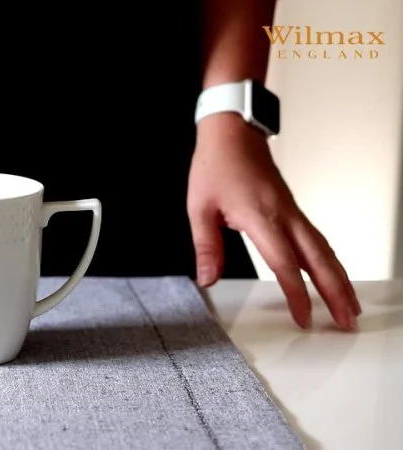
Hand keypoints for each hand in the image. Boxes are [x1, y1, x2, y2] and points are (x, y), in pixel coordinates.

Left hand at [187, 114, 359, 330]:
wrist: (233, 133)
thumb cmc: (216, 165)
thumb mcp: (199, 208)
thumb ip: (207, 247)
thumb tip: (207, 279)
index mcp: (260, 217)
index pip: (284, 263)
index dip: (296, 294)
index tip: (303, 319)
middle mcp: (284, 215)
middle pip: (319, 260)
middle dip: (335, 293)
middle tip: (347, 322)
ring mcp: (292, 212)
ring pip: (324, 250)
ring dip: (339, 279)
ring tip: (351, 307)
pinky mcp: (292, 209)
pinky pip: (317, 239)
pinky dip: (330, 261)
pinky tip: (333, 275)